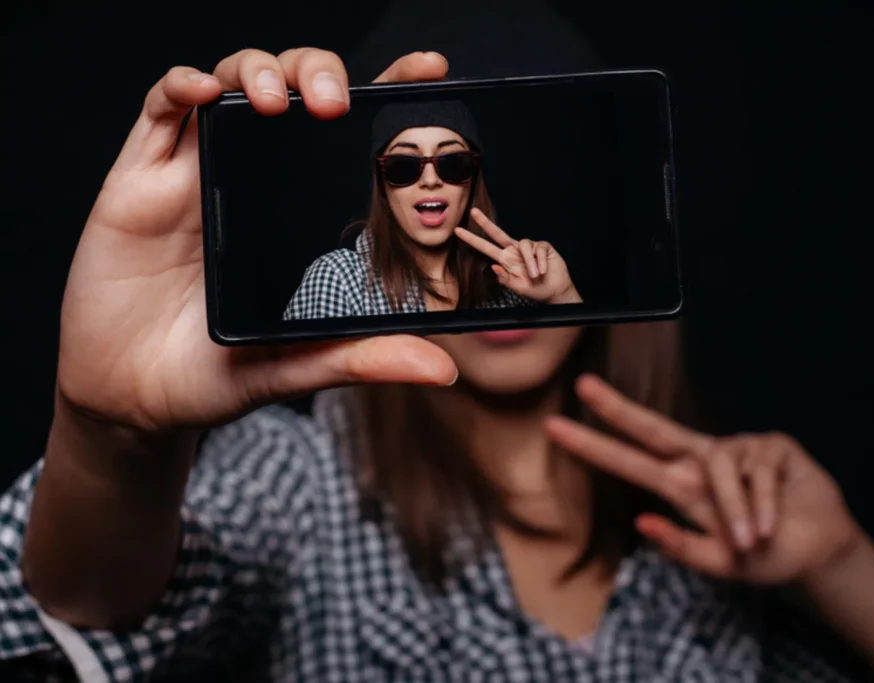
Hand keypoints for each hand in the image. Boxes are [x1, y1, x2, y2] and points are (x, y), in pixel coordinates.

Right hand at [58, 49, 456, 432]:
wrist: (134, 399)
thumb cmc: (216, 375)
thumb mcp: (297, 365)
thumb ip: (364, 359)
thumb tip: (442, 370)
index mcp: (297, 212)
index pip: (348, 135)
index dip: (385, 92)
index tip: (428, 70)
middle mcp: (254, 181)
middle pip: (291, 89)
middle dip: (318, 73)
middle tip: (335, 103)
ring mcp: (198, 174)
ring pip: (231, 83)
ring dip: (259, 71)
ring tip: (280, 102)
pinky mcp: (141, 179)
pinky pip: (160, 111)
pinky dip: (182, 87)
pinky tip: (206, 93)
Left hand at [455, 207, 581, 303]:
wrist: (555, 291)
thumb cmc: (536, 290)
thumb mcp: (518, 288)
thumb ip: (505, 279)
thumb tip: (493, 266)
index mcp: (506, 261)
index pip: (486, 247)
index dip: (472, 240)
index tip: (458, 231)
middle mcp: (515, 251)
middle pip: (497, 233)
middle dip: (485, 222)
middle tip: (473, 212)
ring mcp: (529, 247)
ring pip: (524, 244)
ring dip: (530, 262)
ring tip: (536, 275)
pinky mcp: (542, 246)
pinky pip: (538, 248)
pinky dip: (541, 261)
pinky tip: (544, 270)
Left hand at [545, 374, 861, 585]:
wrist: (819, 551)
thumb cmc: (764, 554)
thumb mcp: (720, 564)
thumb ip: (682, 548)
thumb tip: (643, 523)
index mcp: (683, 486)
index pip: (632, 461)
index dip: (595, 445)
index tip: (555, 428)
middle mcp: (704, 461)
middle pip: (655, 429)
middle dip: (618, 410)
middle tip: (583, 387)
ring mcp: (738, 448)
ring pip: (720, 468)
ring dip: (736, 511)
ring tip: (752, 540)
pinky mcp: (772, 445)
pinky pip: (759, 472)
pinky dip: (764, 505)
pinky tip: (773, 521)